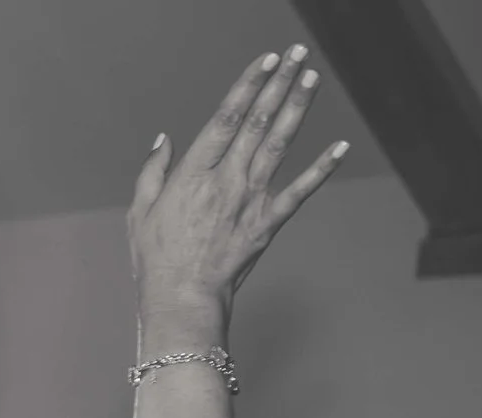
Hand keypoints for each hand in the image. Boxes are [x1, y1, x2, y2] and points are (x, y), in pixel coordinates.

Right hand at [128, 46, 347, 325]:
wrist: (182, 300)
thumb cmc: (156, 260)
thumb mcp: (139, 213)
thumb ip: (152, 173)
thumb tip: (165, 140)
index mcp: (193, 175)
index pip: (226, 118)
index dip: (248, 85)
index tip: (266, 60)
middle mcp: (226, 180)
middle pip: (258, 121)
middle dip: (278, 83)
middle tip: (296, 54)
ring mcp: (250, 200)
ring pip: (279, 144)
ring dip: (298, 108)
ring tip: (312, 78)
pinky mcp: (268, 223)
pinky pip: (300, 191)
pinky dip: (322, 168)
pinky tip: (341, 146)